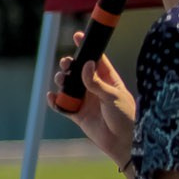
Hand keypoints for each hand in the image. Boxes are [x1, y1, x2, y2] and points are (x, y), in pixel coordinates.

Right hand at [49, 33, 136, 162]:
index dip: (87, 48)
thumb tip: (84, 64)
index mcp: (108, 80)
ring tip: (62, 81)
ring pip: (68, 85)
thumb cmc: (126, 117)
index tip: (78, 36)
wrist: (124, 143)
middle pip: (77, 71)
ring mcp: (86, 100)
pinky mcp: (78, 114)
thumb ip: (96, 82)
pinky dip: (55, 101)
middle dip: (69, 65)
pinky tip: (53, 97)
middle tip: (67, 65)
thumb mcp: (113, 96)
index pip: (96, 60)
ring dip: (62, 80)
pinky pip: (62, 104)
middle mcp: (95, 88)